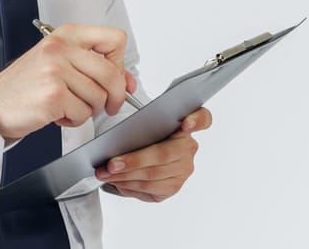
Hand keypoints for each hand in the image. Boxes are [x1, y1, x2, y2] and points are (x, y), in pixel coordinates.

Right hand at [0, 23, 136, 139]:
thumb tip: (129, 82)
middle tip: (108, 105)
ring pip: (99, 97)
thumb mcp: (63, 64)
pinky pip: (84, 113)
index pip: (116, 38)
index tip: (115, 77)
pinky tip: (59, 114)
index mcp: (68, 34)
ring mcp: (56, 70)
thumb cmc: (29, 85)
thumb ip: (98, 68)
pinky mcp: (53, 95)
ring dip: (89, 109)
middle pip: (112, 74)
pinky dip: (75, 120)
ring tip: (69, 106)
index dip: (120, 63)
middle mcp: (62, 48)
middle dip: (115, 96)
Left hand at [95, 107, 212, 201]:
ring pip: (153, 175)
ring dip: (125, 176)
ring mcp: (184, 169)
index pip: (203, 119)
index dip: (196, 121)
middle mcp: (189, 148)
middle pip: (164, 155)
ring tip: (105, 173)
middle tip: (112, 164)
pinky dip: (129, 186)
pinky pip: (150, 189)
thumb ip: (141, 123)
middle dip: (134, 161)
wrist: (143, 152)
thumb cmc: (143, 135)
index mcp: (187, 125)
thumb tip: (119, 136)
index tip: (186, 123)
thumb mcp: (143, 123)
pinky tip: (117, 181)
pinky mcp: (173, 187)